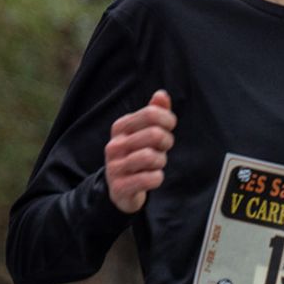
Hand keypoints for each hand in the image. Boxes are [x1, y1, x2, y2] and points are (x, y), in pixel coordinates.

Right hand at [104, 90, 176, 212]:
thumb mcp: (144, 131)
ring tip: (156, 164)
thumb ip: (154, 112)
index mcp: (120, 127)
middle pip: (154, 134)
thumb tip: (161, 95)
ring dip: (161, 161)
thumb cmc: (137, 154)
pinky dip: (157, 178)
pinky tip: (152, 177)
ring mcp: (114, 167)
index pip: (151, 114)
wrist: (120, 188)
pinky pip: (149, 179)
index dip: (168, 120)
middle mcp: (114, 145)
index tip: (169, 128)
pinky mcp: (119, 187)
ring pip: (151, 157)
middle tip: (163, 149)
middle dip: (167, 142)